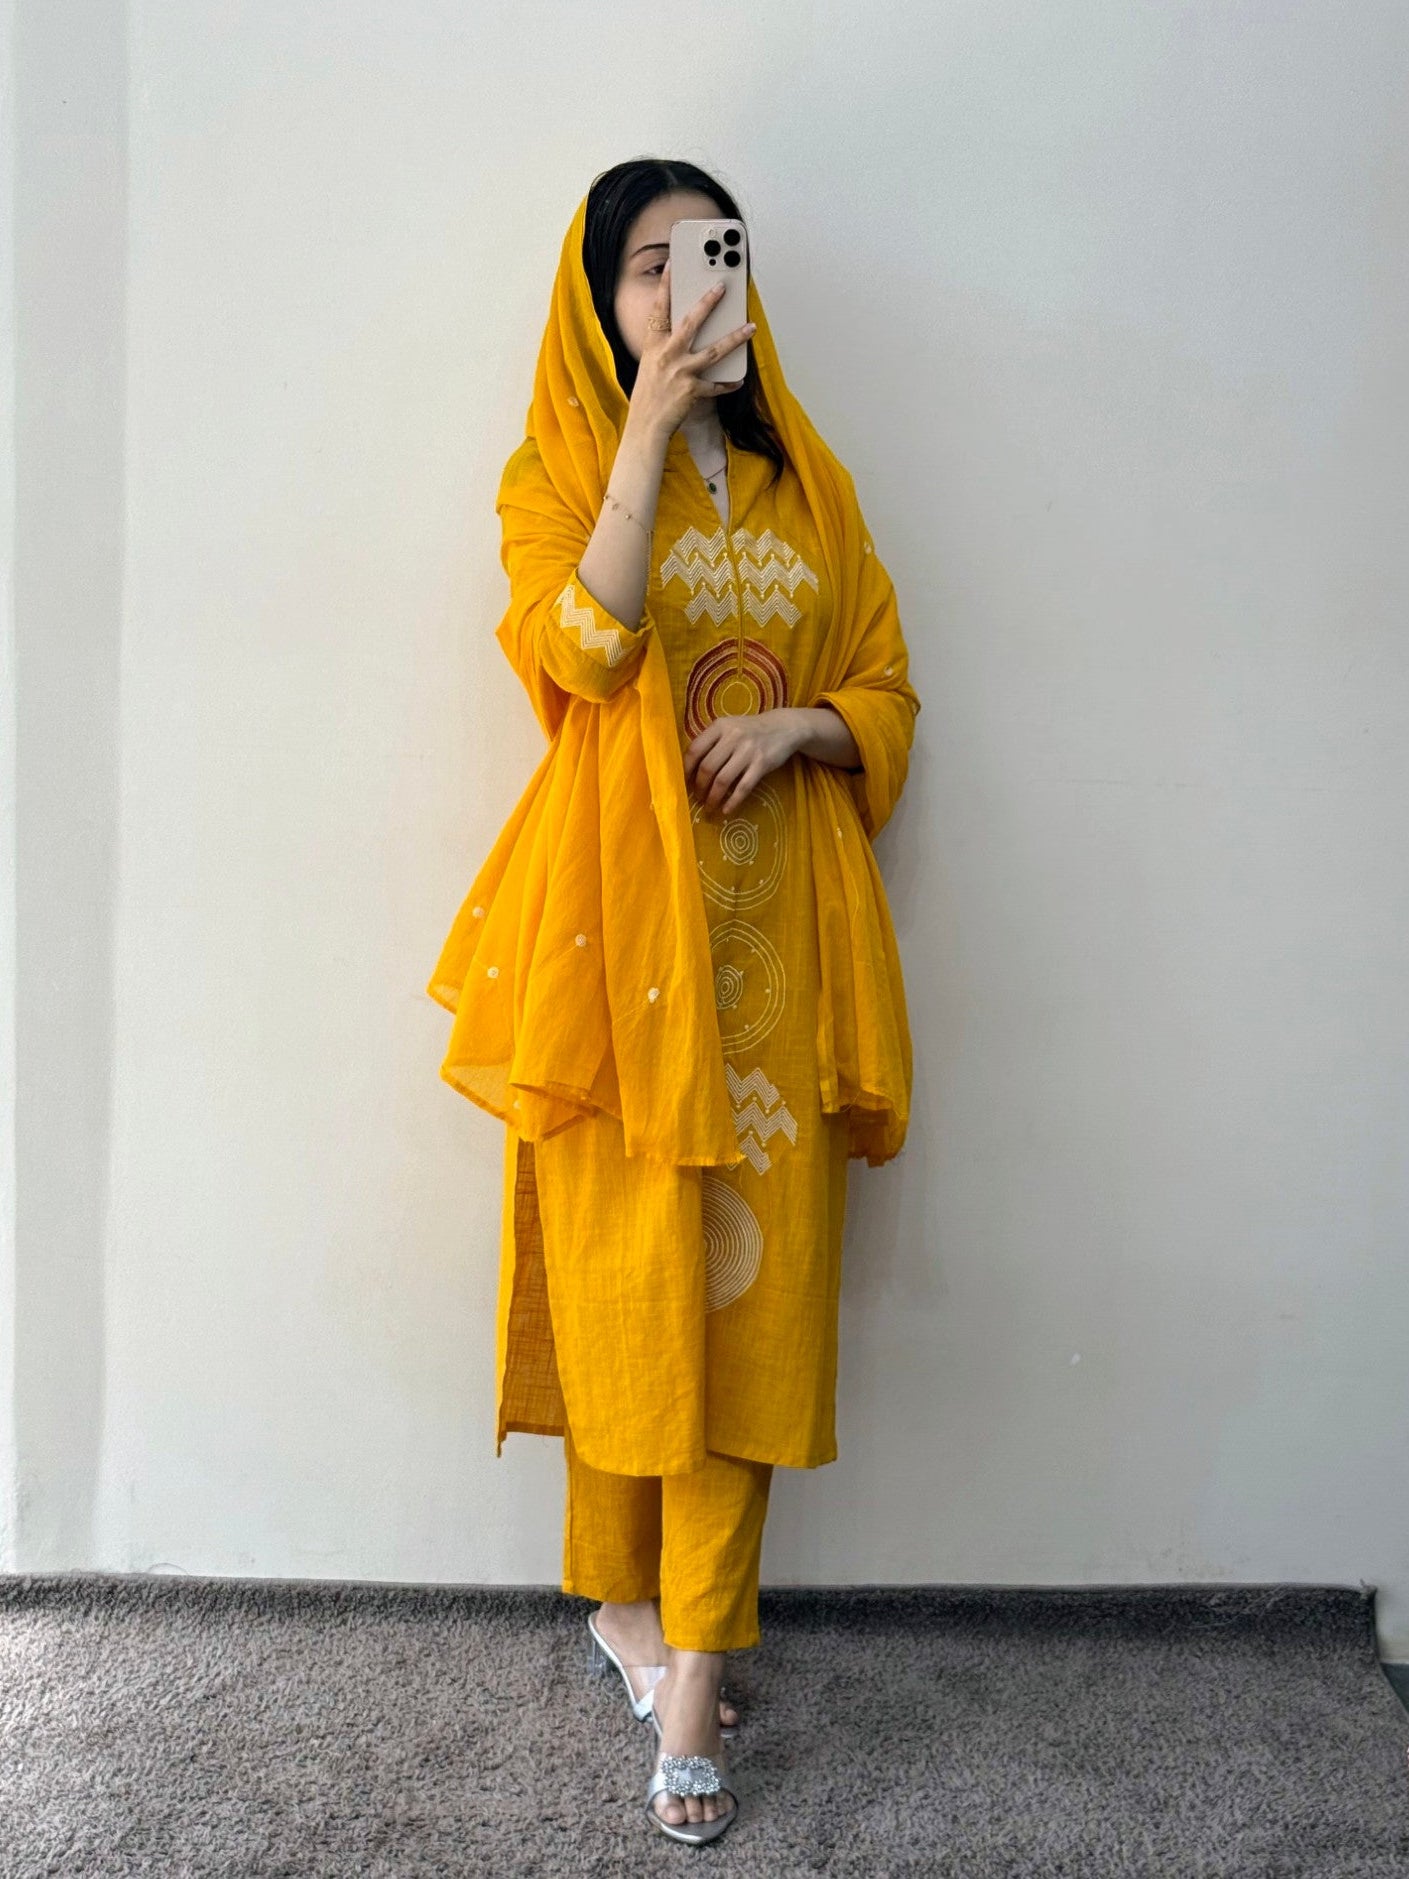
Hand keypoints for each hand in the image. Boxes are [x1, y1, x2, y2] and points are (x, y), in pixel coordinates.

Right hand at [627, 260, 754, 441]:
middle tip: (722, 287)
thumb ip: (666, 347)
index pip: (659, 309)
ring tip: (751, 327)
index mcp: (653, 345)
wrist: (645, 426)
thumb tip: (687, 333)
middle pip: (691, 323)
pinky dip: (728, 383)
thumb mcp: (650, 364)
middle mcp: (666, 355)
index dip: (665, 286)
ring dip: (735, 338)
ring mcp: (680, 372)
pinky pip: (716, 385)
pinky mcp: (692, 391)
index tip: (671, 265)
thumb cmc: (648, 396)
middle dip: (708, 303)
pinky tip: (738, 380)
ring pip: (714, 351)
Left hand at [684, 708, 799, 815]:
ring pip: (723, 780)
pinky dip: (733, 801)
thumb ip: (711, 741)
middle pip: (707, 767)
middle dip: (699, 787)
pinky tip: (726, 810)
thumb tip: (689, 768)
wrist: (784, 727)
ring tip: (709, 806)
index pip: (695, 750)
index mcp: (720, 727)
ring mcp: (748, 751)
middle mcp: (733, 737)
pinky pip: (743, 787)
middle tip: (697, 798)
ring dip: (713, 797)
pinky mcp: (762, 764)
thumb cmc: (750, 730)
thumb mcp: (729, 727)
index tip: (684, 782)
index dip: (686, 769)